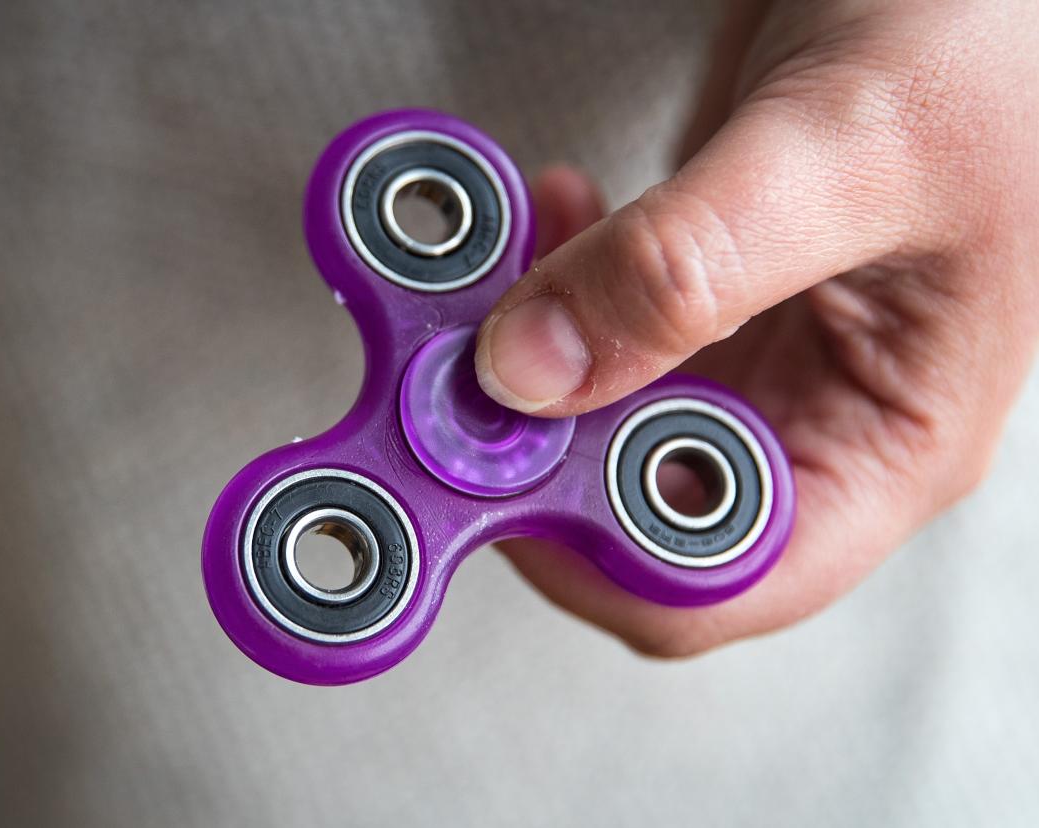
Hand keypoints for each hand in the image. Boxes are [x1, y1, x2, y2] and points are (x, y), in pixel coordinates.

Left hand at [477, 0, 1038, 655]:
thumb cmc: (989, 43)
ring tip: (503, 267)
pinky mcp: (706, 293)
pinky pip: (600, 330)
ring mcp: (755, 356)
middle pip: (635, 509)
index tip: (501, 470)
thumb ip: (688, 266)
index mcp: (887, 441)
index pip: (724, 581)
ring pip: (601, 417)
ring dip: (528, 357)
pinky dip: (549, 287)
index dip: (597, 555)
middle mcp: (815, 418)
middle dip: (537, 444)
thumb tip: (535, 368)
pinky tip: (544, 219)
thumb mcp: (844, 157)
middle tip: (462, 357)